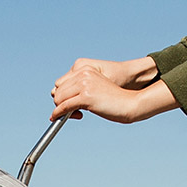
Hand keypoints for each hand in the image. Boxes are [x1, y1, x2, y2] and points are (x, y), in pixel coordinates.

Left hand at [49, 55, 175, 123]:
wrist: (129, 104)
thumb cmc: (113, 99)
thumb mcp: (95, 88)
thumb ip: (80, 89)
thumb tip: (59, 99)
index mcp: (85, 69)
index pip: (62, 82)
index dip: (61, 95)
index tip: (67, 104)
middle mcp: (83, 74)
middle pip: (58, 90)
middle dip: (61, 103)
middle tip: (70, 112)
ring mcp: (84, 84)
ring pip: (59, 98)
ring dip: (61, 109)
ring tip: (74, 114)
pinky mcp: (85, 96)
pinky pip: (64, 106)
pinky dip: (58, 114)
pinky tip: (59, 118)